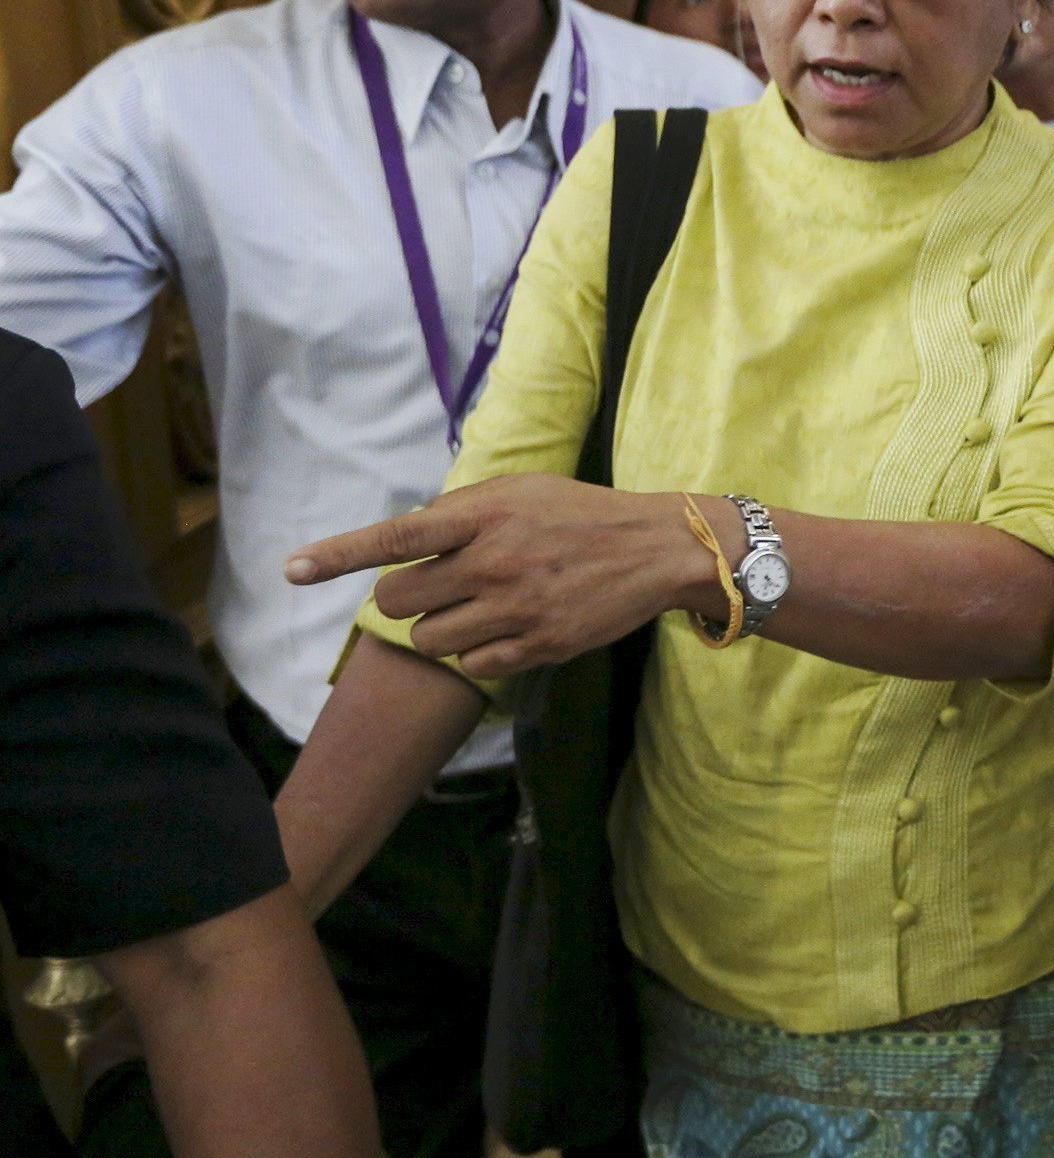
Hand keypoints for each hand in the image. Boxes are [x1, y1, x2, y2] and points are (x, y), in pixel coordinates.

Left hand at [284, 476, 715, 677]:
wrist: (658, 549)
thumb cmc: (581, 515)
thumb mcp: (521, 491)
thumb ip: (461, 512)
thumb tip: (406, 540)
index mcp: (485, 515)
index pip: (397, 537)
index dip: (338, 554)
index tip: (292, 569)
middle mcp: (494, 562)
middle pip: (398, 601)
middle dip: (406, 599)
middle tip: (440, 589)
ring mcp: (516, 608)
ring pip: (429, 641)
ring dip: (442, 629)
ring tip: (481, 609)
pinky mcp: (539, 646)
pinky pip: (473, 666)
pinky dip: (481, 653)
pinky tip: (512, 629)